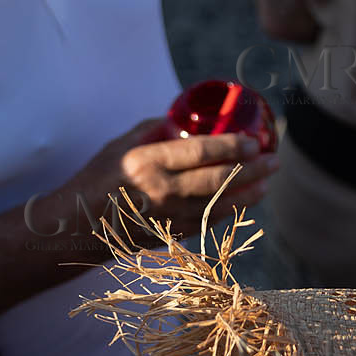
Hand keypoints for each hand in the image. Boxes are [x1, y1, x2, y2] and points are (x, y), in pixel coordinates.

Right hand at [71, 119, 279, 237]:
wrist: (82, 225)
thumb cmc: (100, 177)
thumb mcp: (121, 145)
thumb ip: (154, 132)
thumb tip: (184, 121)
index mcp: (149, 163)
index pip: (201, 153)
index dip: (232, 147)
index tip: (253, 141)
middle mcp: (164, 191)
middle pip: (219, 179)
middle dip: (252, 170)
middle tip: (273, 160)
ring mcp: (172, 216)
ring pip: (221, 204)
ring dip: (249, 193)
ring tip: (267, 182)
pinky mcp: (175, 234)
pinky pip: (211, 220)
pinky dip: (231, 210)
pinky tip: (245, 200)